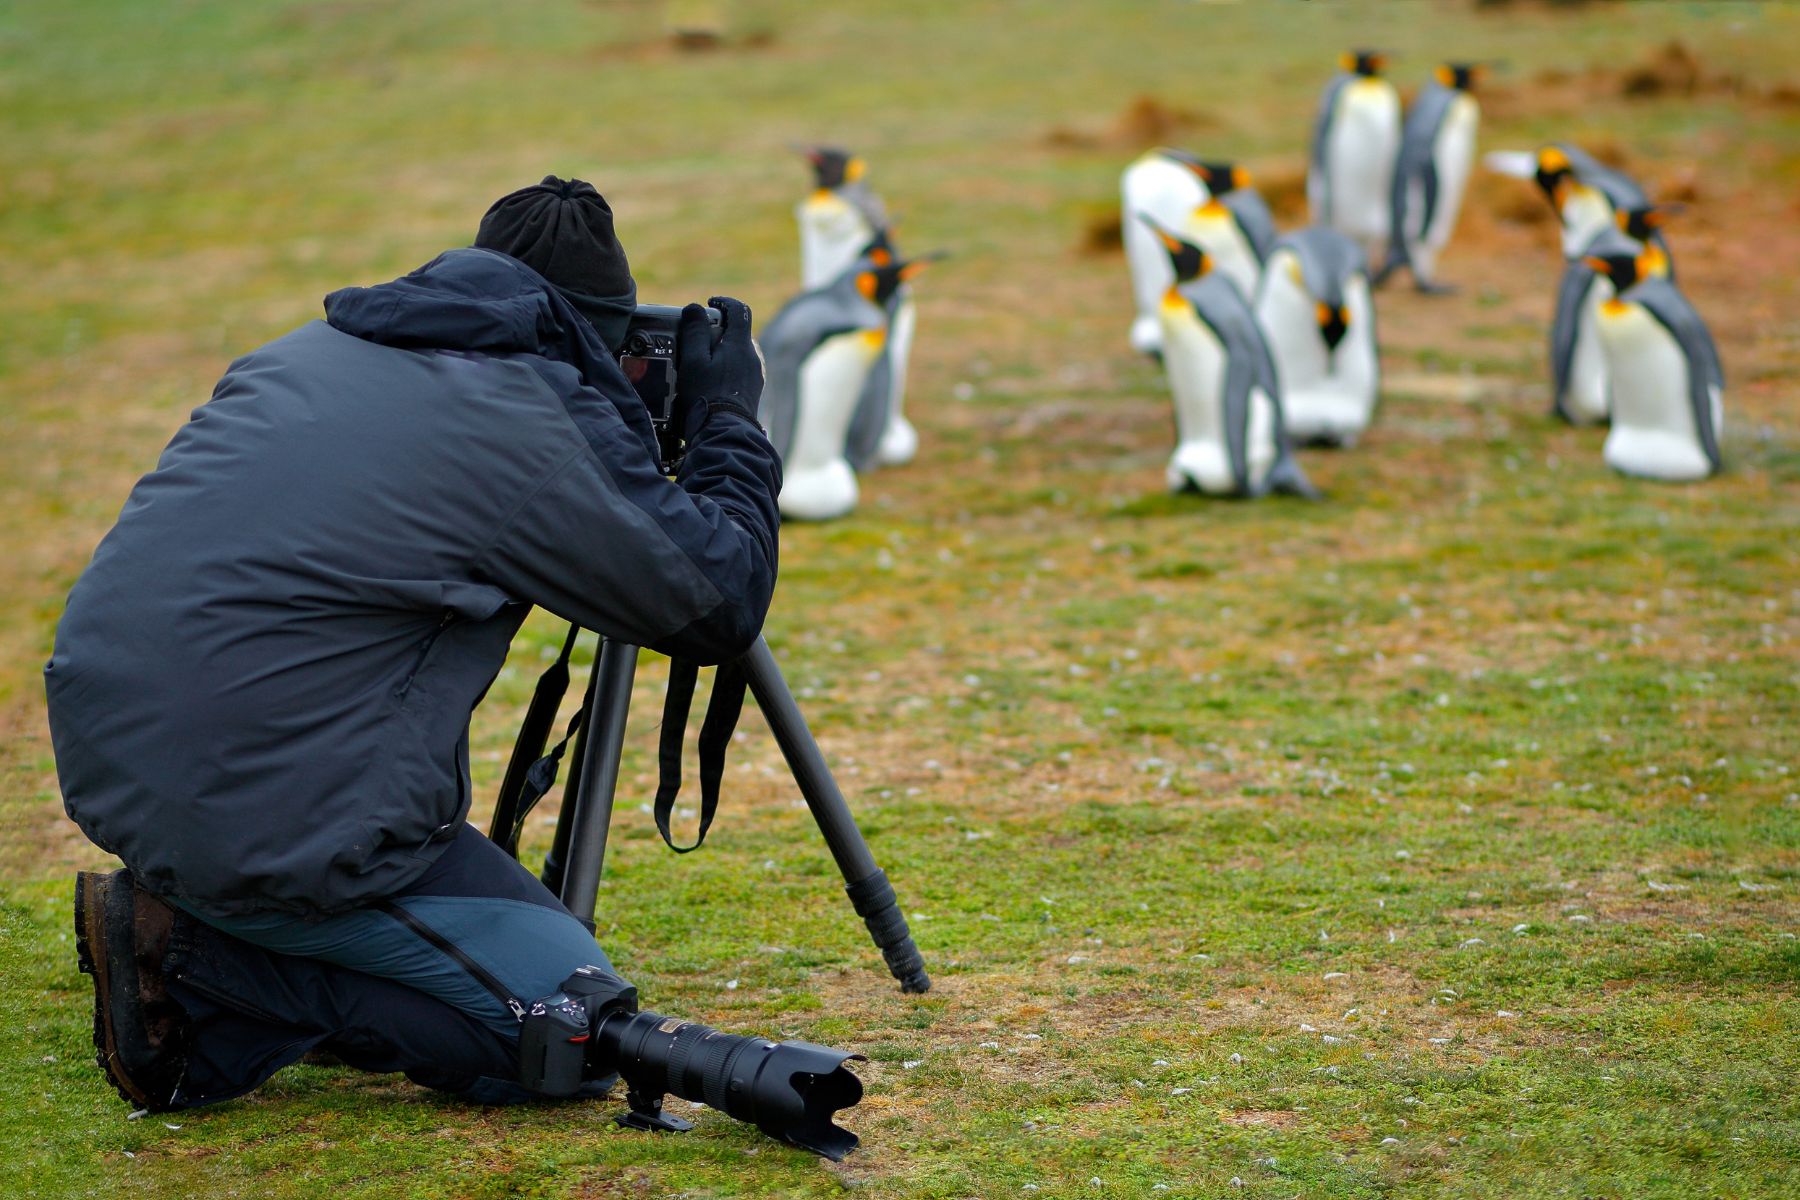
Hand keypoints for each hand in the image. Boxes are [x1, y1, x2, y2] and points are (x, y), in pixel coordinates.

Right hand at [676, 296, 763, 436]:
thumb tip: (695, 308)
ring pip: (738, 352)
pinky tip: (711, 382)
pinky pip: (740, 370)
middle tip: (697, 339)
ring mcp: (756, 375)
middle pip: (738, 332)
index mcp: (741, 345)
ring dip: (722, 351)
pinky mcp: (753, 391)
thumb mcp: (693, 359)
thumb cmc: (707, 395)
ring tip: (701, 364)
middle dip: (718, 330)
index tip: (709, 305)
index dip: (723, 302)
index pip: (739, 310)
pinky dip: (727, 368)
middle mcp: (753, 357)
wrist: (725, 431)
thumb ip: (694, 331)